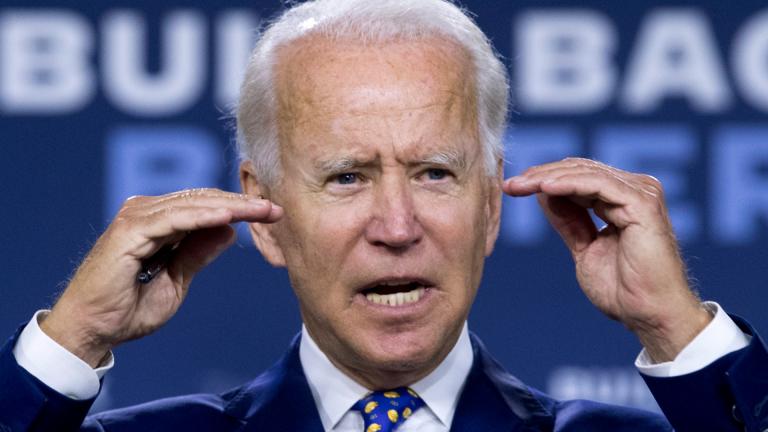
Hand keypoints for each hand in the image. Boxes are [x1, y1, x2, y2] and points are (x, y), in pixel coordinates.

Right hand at [41, 189, 282, 366]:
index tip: (272, 214)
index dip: (238, 209)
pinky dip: (204, 217)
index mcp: (156, 222)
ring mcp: (136, 218)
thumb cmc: (128, 309)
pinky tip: (230, 217)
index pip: (203, 207)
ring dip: (230, 207)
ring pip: (193, 205)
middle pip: (201, 200)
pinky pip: (175, 219)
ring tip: (261, 211)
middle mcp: (145, 213)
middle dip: (241, 204)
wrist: (93, 330)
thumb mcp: (176, 280)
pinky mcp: (130, 230)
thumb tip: (229, 231)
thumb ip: (197, 253)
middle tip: (275, 208)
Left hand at [503, 158, 710, 361]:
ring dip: (548, 178)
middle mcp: (635, 190)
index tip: (512, 188)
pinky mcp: (643, 202)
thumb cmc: (623, 290)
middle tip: (510, 184)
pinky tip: (544, 188)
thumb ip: (568, 220)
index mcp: (623, 200)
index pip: (578, 177)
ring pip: (586, 174)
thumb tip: (542, 193)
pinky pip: (598, 185)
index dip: (544, 179)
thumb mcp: (584, 248)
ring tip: (521, 186)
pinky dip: (569, 184)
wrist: (647, 314)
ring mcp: (641, 193)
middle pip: (580, 170)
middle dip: (541, 176)